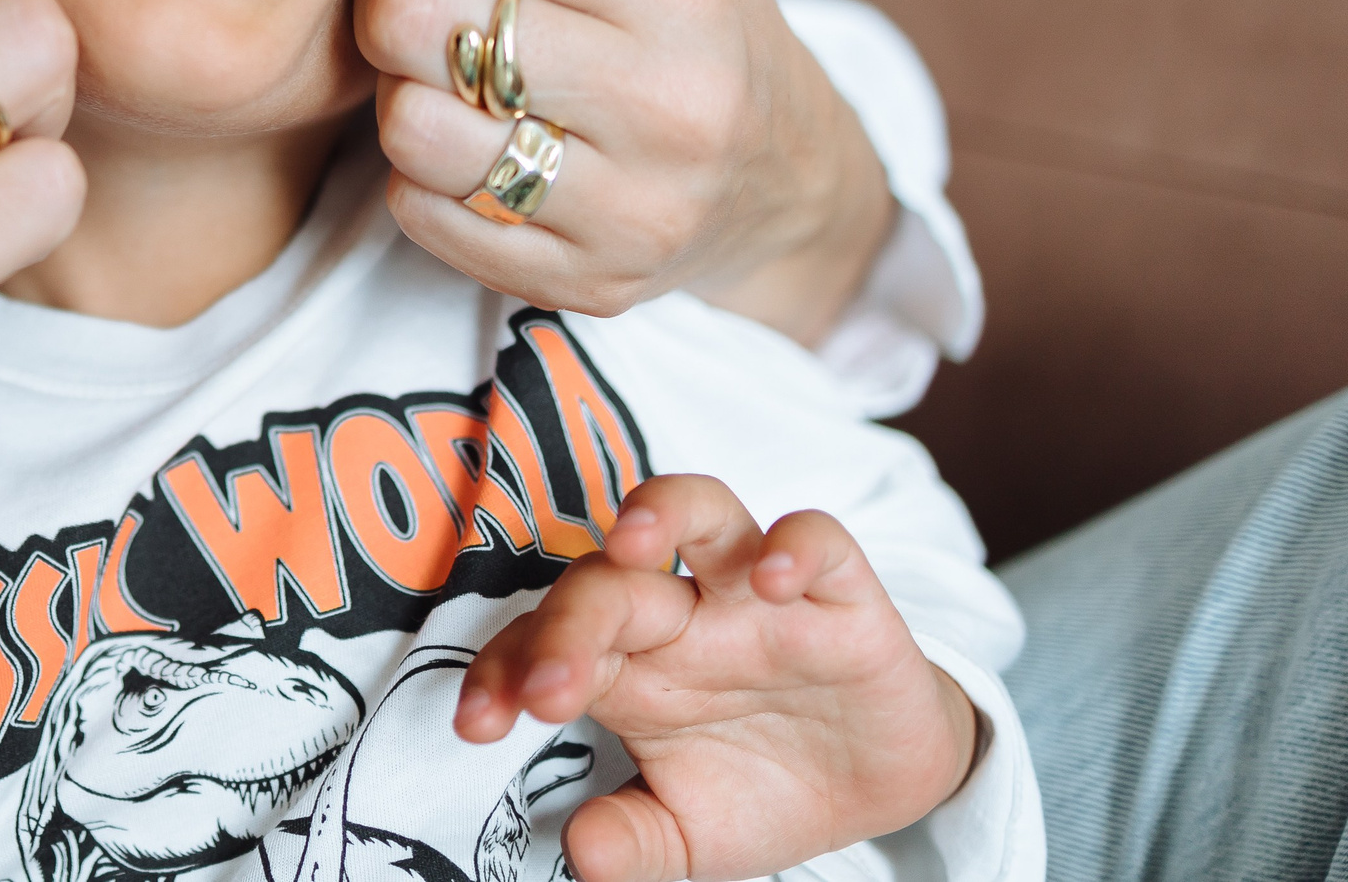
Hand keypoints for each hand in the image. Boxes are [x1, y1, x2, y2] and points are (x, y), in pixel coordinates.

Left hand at [354, 0, 894, 338]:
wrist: (781, 173)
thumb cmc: (688, 7)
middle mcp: (667, 95)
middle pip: (407, 17)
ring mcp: (632, 203)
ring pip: (409, 126)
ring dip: (407, 91)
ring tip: (459, 70)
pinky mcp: (588, 281)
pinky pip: (425, 214)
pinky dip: (427, 175)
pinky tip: (481, 141)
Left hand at [456, 474, 979, 881]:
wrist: (882, 784)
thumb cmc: (765, 788)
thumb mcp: (692, 835)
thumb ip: (633, 841)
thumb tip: (581, 853)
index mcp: (626, 667)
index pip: (541, 644)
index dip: (500, 672)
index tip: (474, 724)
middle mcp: (680, 615)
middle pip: (605, 584)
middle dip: (565, 627)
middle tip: (544, 691)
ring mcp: (753, 595)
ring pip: (699, 510)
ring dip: (661, 510)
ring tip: (630, 540)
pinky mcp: (839, 593)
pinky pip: (816, 539)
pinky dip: (795, 545)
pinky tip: (773, 580)